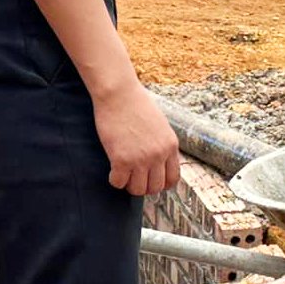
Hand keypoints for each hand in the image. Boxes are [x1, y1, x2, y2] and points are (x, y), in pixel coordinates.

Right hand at [93, 80, 181, 195]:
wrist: (119, 94)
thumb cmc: (136, 104)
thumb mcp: (160, 125)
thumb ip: (161, 144)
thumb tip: (157, 163)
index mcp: (171, 145)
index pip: (172, 179)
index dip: (160, 184)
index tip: (150, 180)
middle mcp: (159, 154)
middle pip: (154, 188)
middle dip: (143, 186)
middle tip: (133, 177)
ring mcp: (140, 159)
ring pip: (137, 190)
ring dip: (128, 184)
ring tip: (122, 173)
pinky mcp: (121, 160)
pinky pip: (118, 183)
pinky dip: (114, 179)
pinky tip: (112, 169)